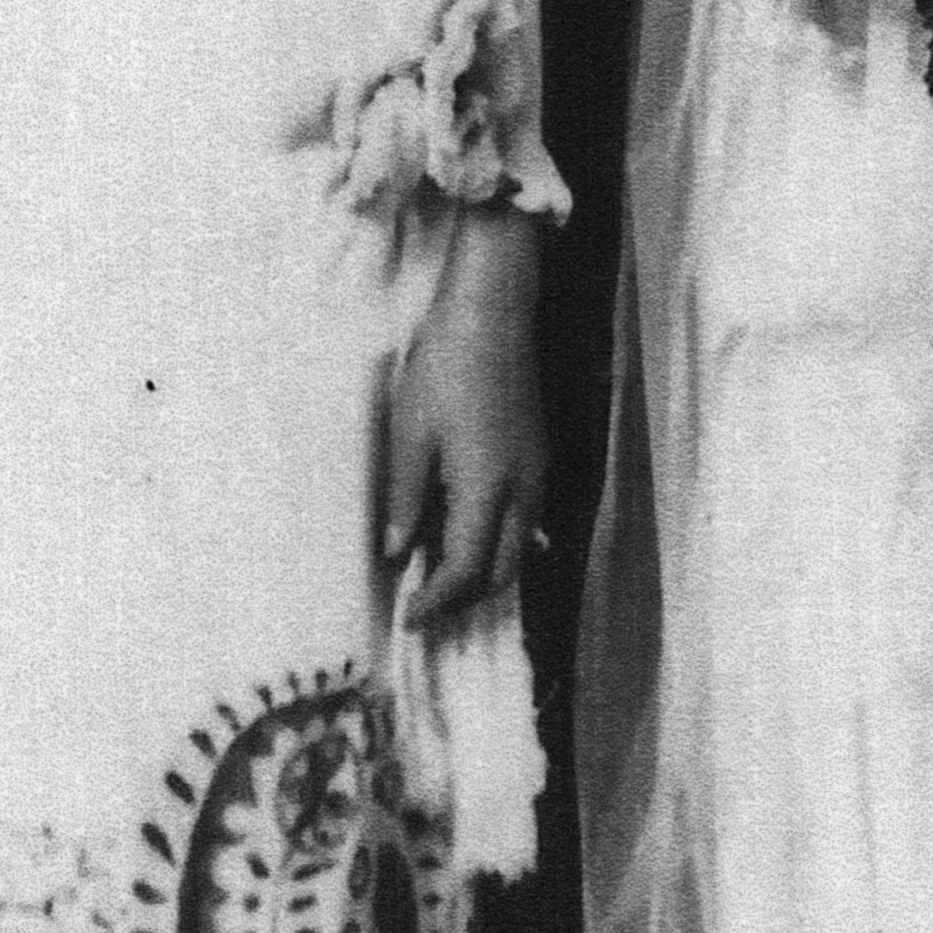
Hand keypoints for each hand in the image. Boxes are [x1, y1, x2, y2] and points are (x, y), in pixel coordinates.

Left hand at [378, 227, 555, 624]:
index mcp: (486, 489)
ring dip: (481, 571)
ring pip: (518, 549)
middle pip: (501, 573)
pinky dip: (495, 541)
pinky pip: (523, 521)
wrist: (494, 311)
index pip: (465, 571)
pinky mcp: (537, 457)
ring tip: (435, 572)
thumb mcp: (410, 432)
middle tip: (421, 605)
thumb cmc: (446, 363)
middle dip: (463, 598)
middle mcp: (522, 491)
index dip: (437, 603)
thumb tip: (396, 552)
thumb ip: (406, 499)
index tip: (408, 620)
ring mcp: (536, 474)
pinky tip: (462, 530)